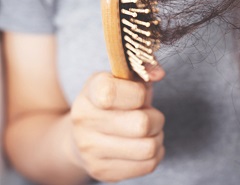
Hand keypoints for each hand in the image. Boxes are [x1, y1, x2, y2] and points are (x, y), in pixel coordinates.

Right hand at [69, 66, 164, 182]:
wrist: (80, 135)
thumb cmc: (112, 103)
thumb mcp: (123, 80)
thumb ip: (143, 70)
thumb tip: (159, 73)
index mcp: (89, 93)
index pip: (112, 93)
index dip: (138, 93)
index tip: (139, 94)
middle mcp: (84, 121)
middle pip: (141, 124)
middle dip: (156, 118)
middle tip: (151, 115)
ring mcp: (90, 149)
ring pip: (148, 148)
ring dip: (157, 137)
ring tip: (148, 132)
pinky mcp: (102, 170)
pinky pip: (148, 165)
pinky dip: (155, 154)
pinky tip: (144, 145)